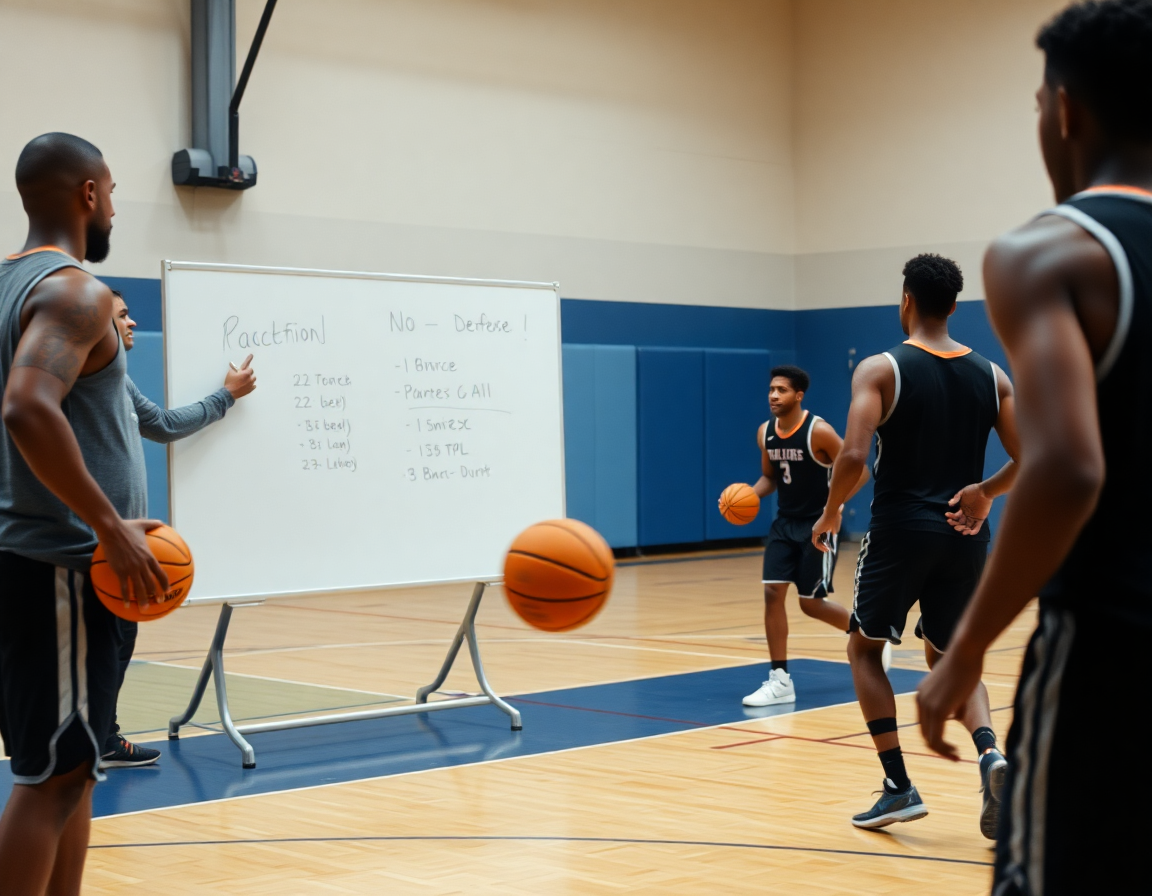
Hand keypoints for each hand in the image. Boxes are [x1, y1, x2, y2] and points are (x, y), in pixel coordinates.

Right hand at [95, 519, 168, 609]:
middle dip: (156, 595)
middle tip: (159, 603)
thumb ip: (153, 524)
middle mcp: (142, 565)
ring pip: (139, 588)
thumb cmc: (126, 526)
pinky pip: (124, 587)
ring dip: (143, 600)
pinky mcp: (120, 571)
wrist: (111, 529)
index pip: (161, 573)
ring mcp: (131, 569)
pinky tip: (126, 604)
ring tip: (144, 609)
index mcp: (150, 557)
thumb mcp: (143, 525)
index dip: (165, 583)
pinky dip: (126, 597)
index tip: (168, 591)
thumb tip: (161, 522)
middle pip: (152, 584)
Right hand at [225, 354, 255, 398]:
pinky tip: (245, 385)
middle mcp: (249, 378)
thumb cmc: (230, 382)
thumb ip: (234, 368)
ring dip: (249, 378)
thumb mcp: (230, 373)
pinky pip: (253, 385)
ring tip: (243, 380)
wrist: (229, 393)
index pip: (248, 365)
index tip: (251, 355)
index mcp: (245, 373)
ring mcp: (250, 384)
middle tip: (241, 375)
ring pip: (253, 378)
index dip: (249, 359)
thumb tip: (233, 365)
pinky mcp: (250, 389)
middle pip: (251, 372)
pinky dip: (250, 384)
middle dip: (247, 372)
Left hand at [811, 507, 838, 551]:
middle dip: (822, 546)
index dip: (823, 543)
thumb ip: (832, 534)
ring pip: (816, 542)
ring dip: (821, 547)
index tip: (828, 547)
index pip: (820, 538)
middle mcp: (816, 529)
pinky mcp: (815, 531)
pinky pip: (815, 541)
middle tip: (827, 550)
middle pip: (817, 540)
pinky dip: (819, 546)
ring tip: (826, 550)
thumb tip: (833, 538)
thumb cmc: (834, 519)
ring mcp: (815, 530)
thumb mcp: (834, 529)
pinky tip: (824, 548)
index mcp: (820, 528)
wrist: (832, 514)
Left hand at [916, 644, 983, 760]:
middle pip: (924, 732)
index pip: (924, 723)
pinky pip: (935, 738)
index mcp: (922, 694)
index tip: (951, 747)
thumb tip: (954, 713)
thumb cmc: (967, 667)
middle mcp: (920, 699)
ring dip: (943, 752)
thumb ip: (950, 701)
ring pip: (929, 739)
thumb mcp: (954, 688)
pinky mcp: (936, 709)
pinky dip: (945, 749)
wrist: (965, 652)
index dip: (936, 737)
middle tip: (955, 756)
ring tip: (956, 756)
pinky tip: (957, 752)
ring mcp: (926, 705)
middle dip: (939, 748)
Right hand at [946, 482, 991, 534]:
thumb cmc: (973, 490)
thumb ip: (956, 498)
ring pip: (968, 526)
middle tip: (952, 524)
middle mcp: (968, 514)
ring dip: (963, 530)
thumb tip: (949, 504)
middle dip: (955, 524)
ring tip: (962, 531)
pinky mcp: (981, 518)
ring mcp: (974, 517)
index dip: (951, 517)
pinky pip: (977, 527)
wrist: (985, 490)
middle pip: (960, 523)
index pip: (956, 516)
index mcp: (963, 509)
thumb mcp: (963, 492)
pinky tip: (970, 532)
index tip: (947, 515)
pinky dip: (974, 531)